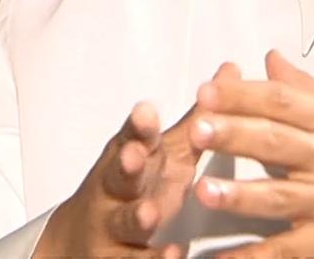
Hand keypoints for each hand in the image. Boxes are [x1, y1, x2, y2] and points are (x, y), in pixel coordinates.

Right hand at [34, 64, 241, 257]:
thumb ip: (197, 118)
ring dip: (136, 217)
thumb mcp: (165, 153)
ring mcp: (115, 227)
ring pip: (125, 222)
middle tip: (135, 156)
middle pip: (120, 176)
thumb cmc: (135, 189)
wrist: (82, 242)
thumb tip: (230, 73)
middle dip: (126, 165)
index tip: (147, 110)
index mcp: (132, 158)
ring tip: (149, 213)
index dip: (138, 126)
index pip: (133, 137)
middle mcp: (118, 191)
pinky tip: (171, 256)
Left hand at [187, 50, 313, 257]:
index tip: (208, 89)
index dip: (244, 95)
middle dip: (236, 134)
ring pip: (281, 197)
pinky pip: (285, 251)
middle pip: (279, 143)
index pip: (285, 103)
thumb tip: (270, 59)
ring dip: (240, 194)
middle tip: (196, 126)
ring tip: (204, 189)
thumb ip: (307, 92)